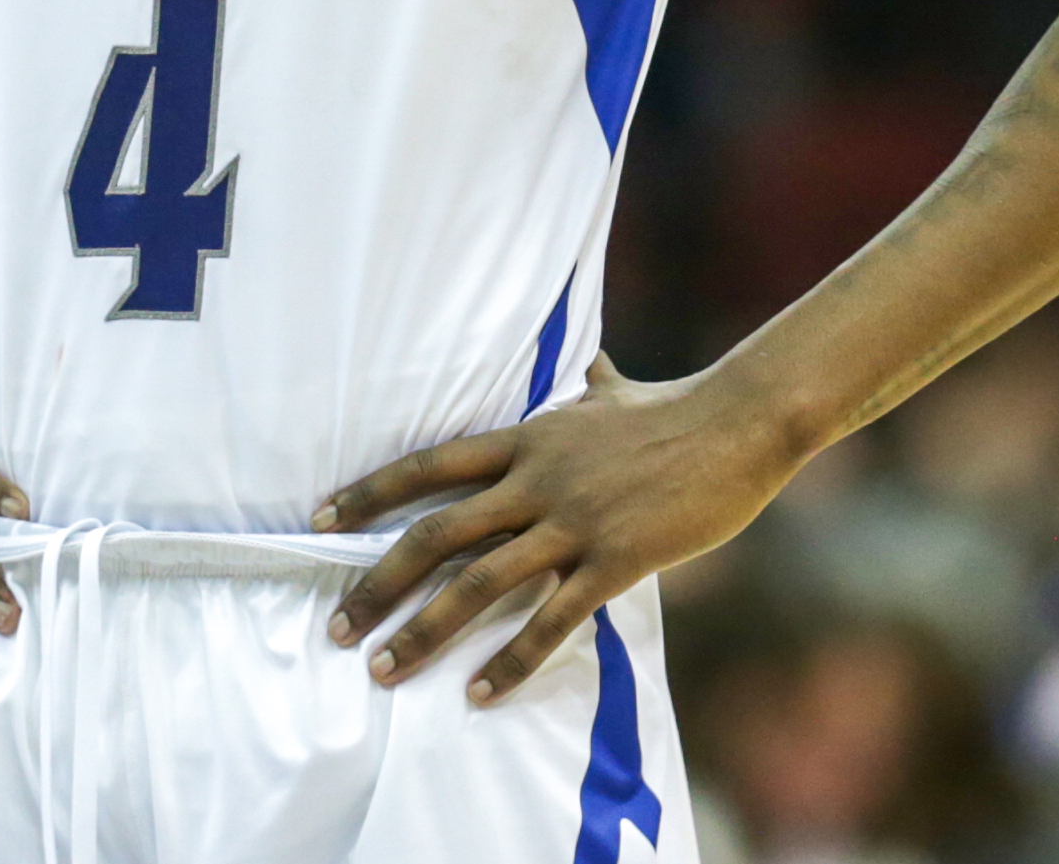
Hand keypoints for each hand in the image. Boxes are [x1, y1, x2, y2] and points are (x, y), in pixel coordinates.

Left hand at [313, 355, 801, 702]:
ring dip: (424, 631)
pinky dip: (511, 660)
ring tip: (384, 670)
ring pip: (479, 583)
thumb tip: (590, 365)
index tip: (319, 519)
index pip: (429, 466)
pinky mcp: (615, 560)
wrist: (739, 421)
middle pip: (435, 534)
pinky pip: (551, 620)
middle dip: (377, 583)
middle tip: (337, 626)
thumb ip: (592, 387)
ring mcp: (573, 521)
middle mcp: (536, 480)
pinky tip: (479, 694)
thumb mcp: (617, 393)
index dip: (369, 493)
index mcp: (527, 440)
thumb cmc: (678, 408)